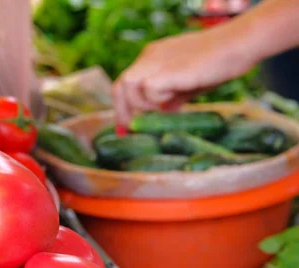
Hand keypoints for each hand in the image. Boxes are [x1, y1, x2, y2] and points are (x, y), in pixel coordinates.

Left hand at [112, 27, 255, 125]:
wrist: (238, 45)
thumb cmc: (219, 63)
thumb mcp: (188, 83)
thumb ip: (172, 96)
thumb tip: (163, 113)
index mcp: (152, 57)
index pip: (125, 83)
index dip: (123, 106)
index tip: (127, 127)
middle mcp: (149, 57)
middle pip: (120, 86)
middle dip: (123, 111)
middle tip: (132, 130)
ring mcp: (156, 61)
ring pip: (128, 87)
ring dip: (141, 105)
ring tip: (163, 110)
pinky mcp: (167, 70)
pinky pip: (148, 89)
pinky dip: (156, 101)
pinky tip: (173, 101)